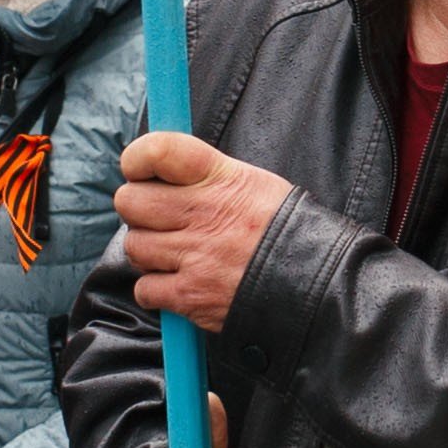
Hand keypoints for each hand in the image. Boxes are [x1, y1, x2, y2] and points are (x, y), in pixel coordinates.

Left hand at [116, 132, 288, 336]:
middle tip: (158, 217)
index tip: (139, 169)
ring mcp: (195, 256)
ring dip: (148, 251)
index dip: (138, 159)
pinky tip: (177, 282)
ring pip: (135, 246)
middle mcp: (203, 213)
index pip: (157, 151)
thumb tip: (162, 167)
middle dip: (139, 210)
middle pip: (130, 202)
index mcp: (219, 176)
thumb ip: (205, 173)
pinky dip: (155, 289)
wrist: (317, 282)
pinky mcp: (191, 296)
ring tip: (174, 253)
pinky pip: (145, 288)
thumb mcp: (253, 182)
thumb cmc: (284, 230)